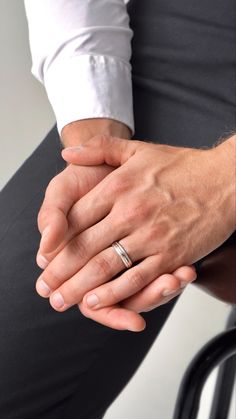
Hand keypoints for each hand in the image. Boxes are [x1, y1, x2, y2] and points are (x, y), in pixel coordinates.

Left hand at [51, 134, 233, 314]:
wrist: (226, 179)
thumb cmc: (182, 166)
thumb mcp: (138, 149)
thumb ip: (99, 149)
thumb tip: (65, 151)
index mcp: (119, 185)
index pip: (76, 218)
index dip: (56, 241)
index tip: (44, 258)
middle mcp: (131, 211)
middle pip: (84, 246)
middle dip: (60, 272)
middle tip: (45, 289)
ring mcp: (151, 235)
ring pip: (106, 266)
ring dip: (80, 287)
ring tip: (63, 300)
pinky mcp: (171, 254)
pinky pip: (136, 278)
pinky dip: (114, 293)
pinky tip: (97, 302)